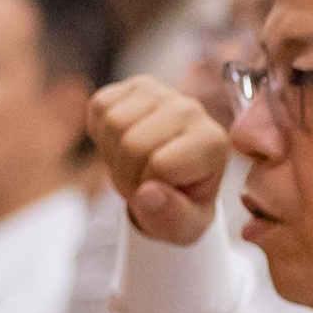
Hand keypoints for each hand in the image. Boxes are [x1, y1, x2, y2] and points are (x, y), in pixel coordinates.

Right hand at [89, 77, 234, 245]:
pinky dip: (101, 132)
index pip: (160, 165)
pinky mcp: (135, 85)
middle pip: (132, 143)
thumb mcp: (184, 227)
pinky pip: (100, 105)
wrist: (169, 182)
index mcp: (212, 143)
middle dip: (126, 176)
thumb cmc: (180, 205)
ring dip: (112, 155)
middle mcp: (192, 110)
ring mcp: (163, 92)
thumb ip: (171, 217)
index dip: (147, 191)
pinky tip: (121, 143)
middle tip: (139, 184)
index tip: (158, 197)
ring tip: (132, 165)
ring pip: (113, 122)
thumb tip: (148, 194)